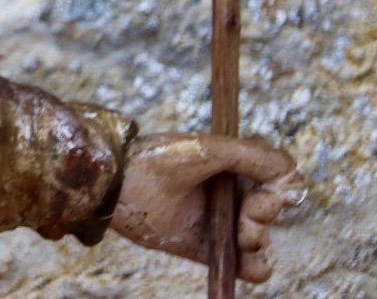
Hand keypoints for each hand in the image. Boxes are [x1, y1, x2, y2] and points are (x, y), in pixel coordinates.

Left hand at [111, 133, 305, 282]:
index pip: (276, 181)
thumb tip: (293, 177)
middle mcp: (226, 193)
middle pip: (270, 211)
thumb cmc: (164, 158)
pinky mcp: (204, 247)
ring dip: (260, 240)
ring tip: (245, 238)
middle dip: (265, 215)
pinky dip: (256, 268)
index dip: (279, 191)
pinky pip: (242, 265)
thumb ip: (256, 157)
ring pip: (260, 239)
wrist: (123, 184)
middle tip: (248, 216)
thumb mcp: (213, 149)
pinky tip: (253, 265)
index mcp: (231, 165)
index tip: (263, 192)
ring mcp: (216, 221)